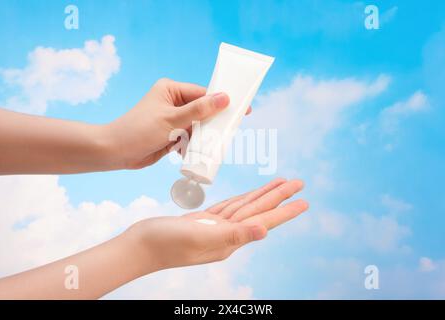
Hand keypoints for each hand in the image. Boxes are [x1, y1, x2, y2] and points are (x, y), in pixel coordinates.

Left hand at [104, 78, 250, 169]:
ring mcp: (172, 120)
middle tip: (229, 132)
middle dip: (212, 123)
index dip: (222, 102)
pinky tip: (192, 151)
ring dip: (202, 137)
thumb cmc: (139, 130)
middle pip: (203, 111)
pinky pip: (190, 138)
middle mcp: (173, 102)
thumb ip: (199, 110)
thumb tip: (224, 98)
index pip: (203, 94)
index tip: (242, 109)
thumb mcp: (172, 119)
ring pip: (198, 127)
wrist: (115, 152)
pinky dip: (193, 145)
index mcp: (171, 90)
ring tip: (211, 145)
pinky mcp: (171, 135)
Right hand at [126, 178, 307, 272]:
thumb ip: (234, 235)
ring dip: (262, 196)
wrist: (140, 247)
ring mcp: (214, 228)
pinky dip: (240, 200)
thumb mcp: (201, 237)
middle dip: (279, 197)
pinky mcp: (202, 221)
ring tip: (280, 184)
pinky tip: (248, 196)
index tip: (305, 201)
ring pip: (245, 207)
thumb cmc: (165, 244)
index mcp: (229, 240)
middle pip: (258, 210)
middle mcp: (226, 235)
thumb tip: (265, 231)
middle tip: (299, 183)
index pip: (263, 220)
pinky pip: (228, 207)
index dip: (285, 210)